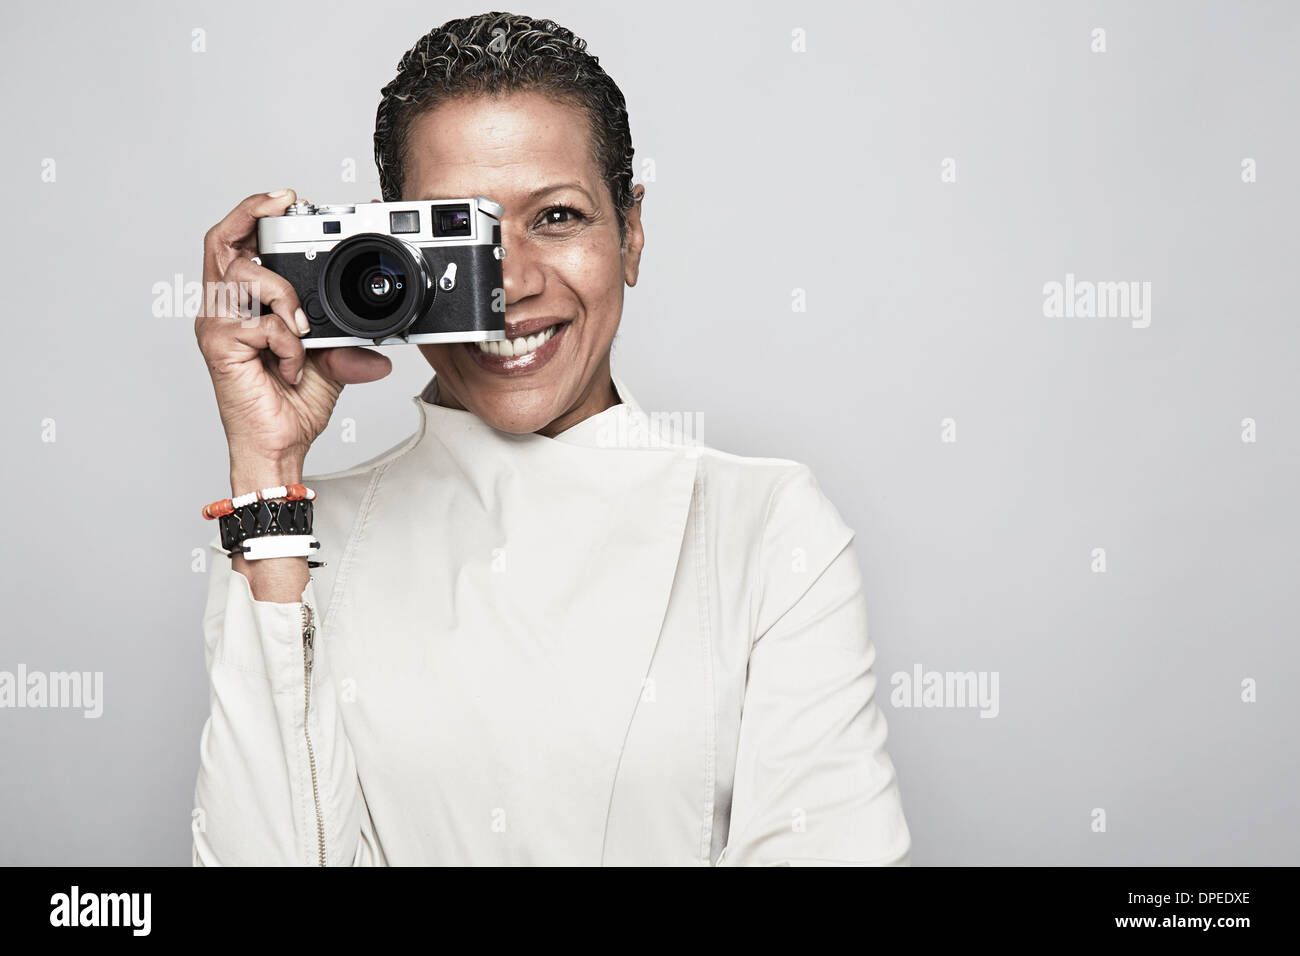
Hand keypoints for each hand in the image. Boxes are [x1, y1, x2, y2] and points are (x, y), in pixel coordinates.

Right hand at [194, 189, 392, 490]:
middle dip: (251, 212)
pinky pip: (259, 324)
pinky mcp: (219, 348)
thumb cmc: (291, 405)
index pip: (237, 243)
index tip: (290, 198)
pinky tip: (294, 365)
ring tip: (303, 327)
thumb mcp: (331, 362)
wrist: (280, 446)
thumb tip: (383, 345)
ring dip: (283, 293)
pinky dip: (287, 342)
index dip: (256, 213)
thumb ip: (348, 341)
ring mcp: (217, 326)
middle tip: (285, 202)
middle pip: (220, 240)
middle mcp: (224, 309)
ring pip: (242, 275)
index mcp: (244, 304)